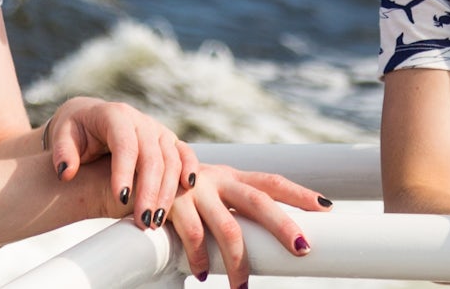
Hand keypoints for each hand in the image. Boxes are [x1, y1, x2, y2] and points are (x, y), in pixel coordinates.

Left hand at [46, 97, 197, 227]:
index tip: (120, 198)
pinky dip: (190, 169)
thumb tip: (66, 172)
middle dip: (149, 190)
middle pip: (152, 156)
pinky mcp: (168, 141)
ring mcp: (157, 130)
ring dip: (168, 191)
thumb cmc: (76, 130)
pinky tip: (188, 189)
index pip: (124, 144)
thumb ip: (63, 152)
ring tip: (156, 220)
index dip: (124, 171)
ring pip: (171, 159)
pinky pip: (184, 153)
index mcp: (115, 115)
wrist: (90, 118)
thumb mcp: (63, 136)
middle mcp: (141, 121)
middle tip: (143, 220)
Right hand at [166, 164, 332, 287]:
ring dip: (239, 263)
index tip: (326, 206)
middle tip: (302, 249)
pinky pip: (193, 236)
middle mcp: (215, 179)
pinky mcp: (171, 203)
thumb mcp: (204, 198)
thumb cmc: (170, 197)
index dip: (299, 193)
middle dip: (283, 225)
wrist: (122, 178)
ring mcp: (194, 190)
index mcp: (229, 177)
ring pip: (228, 228)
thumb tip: (256, 246)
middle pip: (259, 201)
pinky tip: (203, 273)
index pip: (271, 182)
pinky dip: (200, 259)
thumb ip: (226, 213)